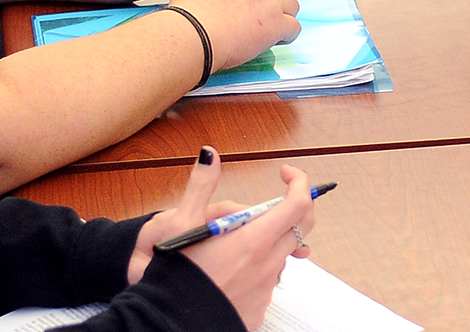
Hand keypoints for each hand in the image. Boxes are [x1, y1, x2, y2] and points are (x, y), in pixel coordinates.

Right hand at [130, 149, 313, 330]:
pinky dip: (258, 268)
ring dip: (270, 240)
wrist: (168, 323)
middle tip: (270, 202)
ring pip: (282, 254)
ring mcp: (266, 289)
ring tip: (234, 243)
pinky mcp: (259, 307)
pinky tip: (230, 271)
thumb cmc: (175, 275)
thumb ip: (200, 186)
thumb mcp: (181, 223)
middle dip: (292, 207)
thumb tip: (209, 155)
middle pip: (301, 227)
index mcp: (252, 240)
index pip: (297, 204)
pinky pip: (268, 280)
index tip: (285, 173)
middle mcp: (266, 265)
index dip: (298, 182)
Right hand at [169, 0, 300, 69]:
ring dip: (284, 16)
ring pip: (292, 5)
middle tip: (265, 13)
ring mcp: (272, 3)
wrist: (195, 31)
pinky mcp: (277, 25)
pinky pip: (294, 28)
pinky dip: (288, 35)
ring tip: (272, 28)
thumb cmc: (191, 10)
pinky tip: (276, 40)